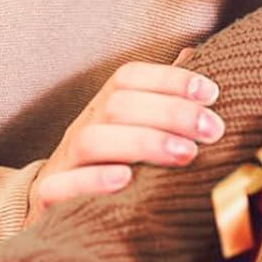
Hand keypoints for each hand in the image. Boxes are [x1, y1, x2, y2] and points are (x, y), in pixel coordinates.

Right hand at [26, 52, 222, 222]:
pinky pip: (60, 186)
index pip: (129, 77)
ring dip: (143, 142)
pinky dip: (93, 180)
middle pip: (117, 106)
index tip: (210, 93)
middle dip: (170, 113)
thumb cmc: (111, 166)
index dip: (170, 79)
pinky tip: (125, 180)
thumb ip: (163, 98)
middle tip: (212, 130)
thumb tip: (194, 54)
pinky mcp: (49, 198)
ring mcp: (64, 163)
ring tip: (186, 153)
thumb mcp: (136, 132)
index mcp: (103, 108)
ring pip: (91, 140)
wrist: (56, 207)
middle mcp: (82, 128)